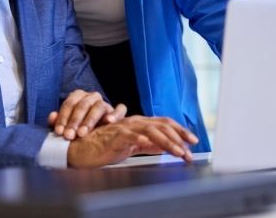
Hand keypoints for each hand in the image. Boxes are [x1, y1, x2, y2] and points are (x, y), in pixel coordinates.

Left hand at [48, 90, 125, 138]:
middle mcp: (92, 97)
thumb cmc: (77, 130)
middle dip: (75, 121)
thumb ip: (58, 122)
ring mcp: (105, 103)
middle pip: (83, 105)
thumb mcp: (66, 127)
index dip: (63, 118)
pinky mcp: (117, 112)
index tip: (59, 132)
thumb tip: (52, 117)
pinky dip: (116, 114)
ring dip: (90, 120)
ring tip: (83, 133)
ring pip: (99, 106)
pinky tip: (109, 122)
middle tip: (70, 136)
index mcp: (78, 97)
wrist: (95, 137)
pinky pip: (120, 109)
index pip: (69, 103)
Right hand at [67, 116, 198, 168]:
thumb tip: (166, 147)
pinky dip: (140, 139)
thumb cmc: (105, 147)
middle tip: (189, 152)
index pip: (164, 123)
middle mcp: (134, 122)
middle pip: (161, 126)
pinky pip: (129, 136)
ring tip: (178, 152)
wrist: (82, 149)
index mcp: (139, 124)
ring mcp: (124, 128)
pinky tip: (149, 144)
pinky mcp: (114, 137)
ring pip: (150, 130)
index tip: (193, 141)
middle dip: (179, 138)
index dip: (180, 130)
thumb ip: (148, 145)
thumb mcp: (132, 146)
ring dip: (167, 141)